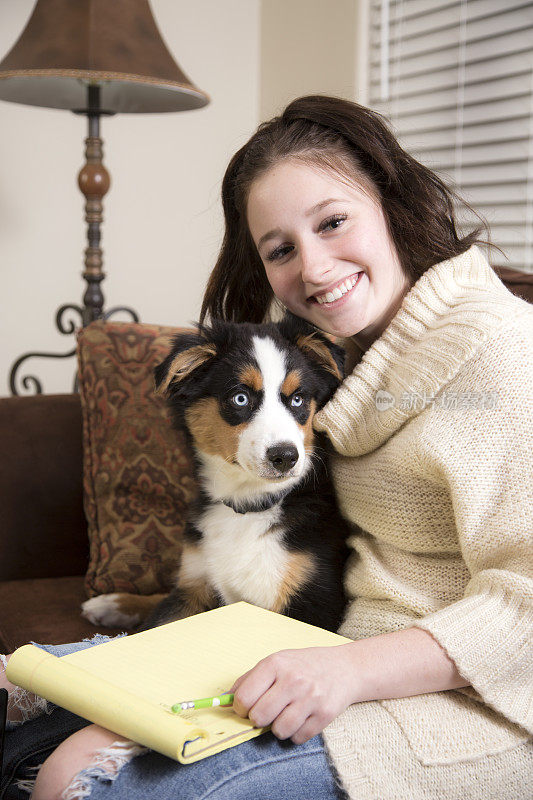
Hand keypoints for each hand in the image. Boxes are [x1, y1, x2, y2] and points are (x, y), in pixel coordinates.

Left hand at [229, 645, 354, 744]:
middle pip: (259, 717)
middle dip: (259, 719)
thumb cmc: (303, 665)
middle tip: (267, 712)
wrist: (345, 667)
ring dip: (279, 728)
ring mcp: (311, 698)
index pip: (244, 697)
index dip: (240, 708)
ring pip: (279, 731)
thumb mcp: (277, 661)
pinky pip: (298, 738)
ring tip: (286, 714)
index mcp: (276, 664)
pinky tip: (302, 718)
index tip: (246, 708)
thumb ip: (249, 679)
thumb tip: (223, 700)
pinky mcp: (325, 715)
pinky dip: (296, 734)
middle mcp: (293, 680)